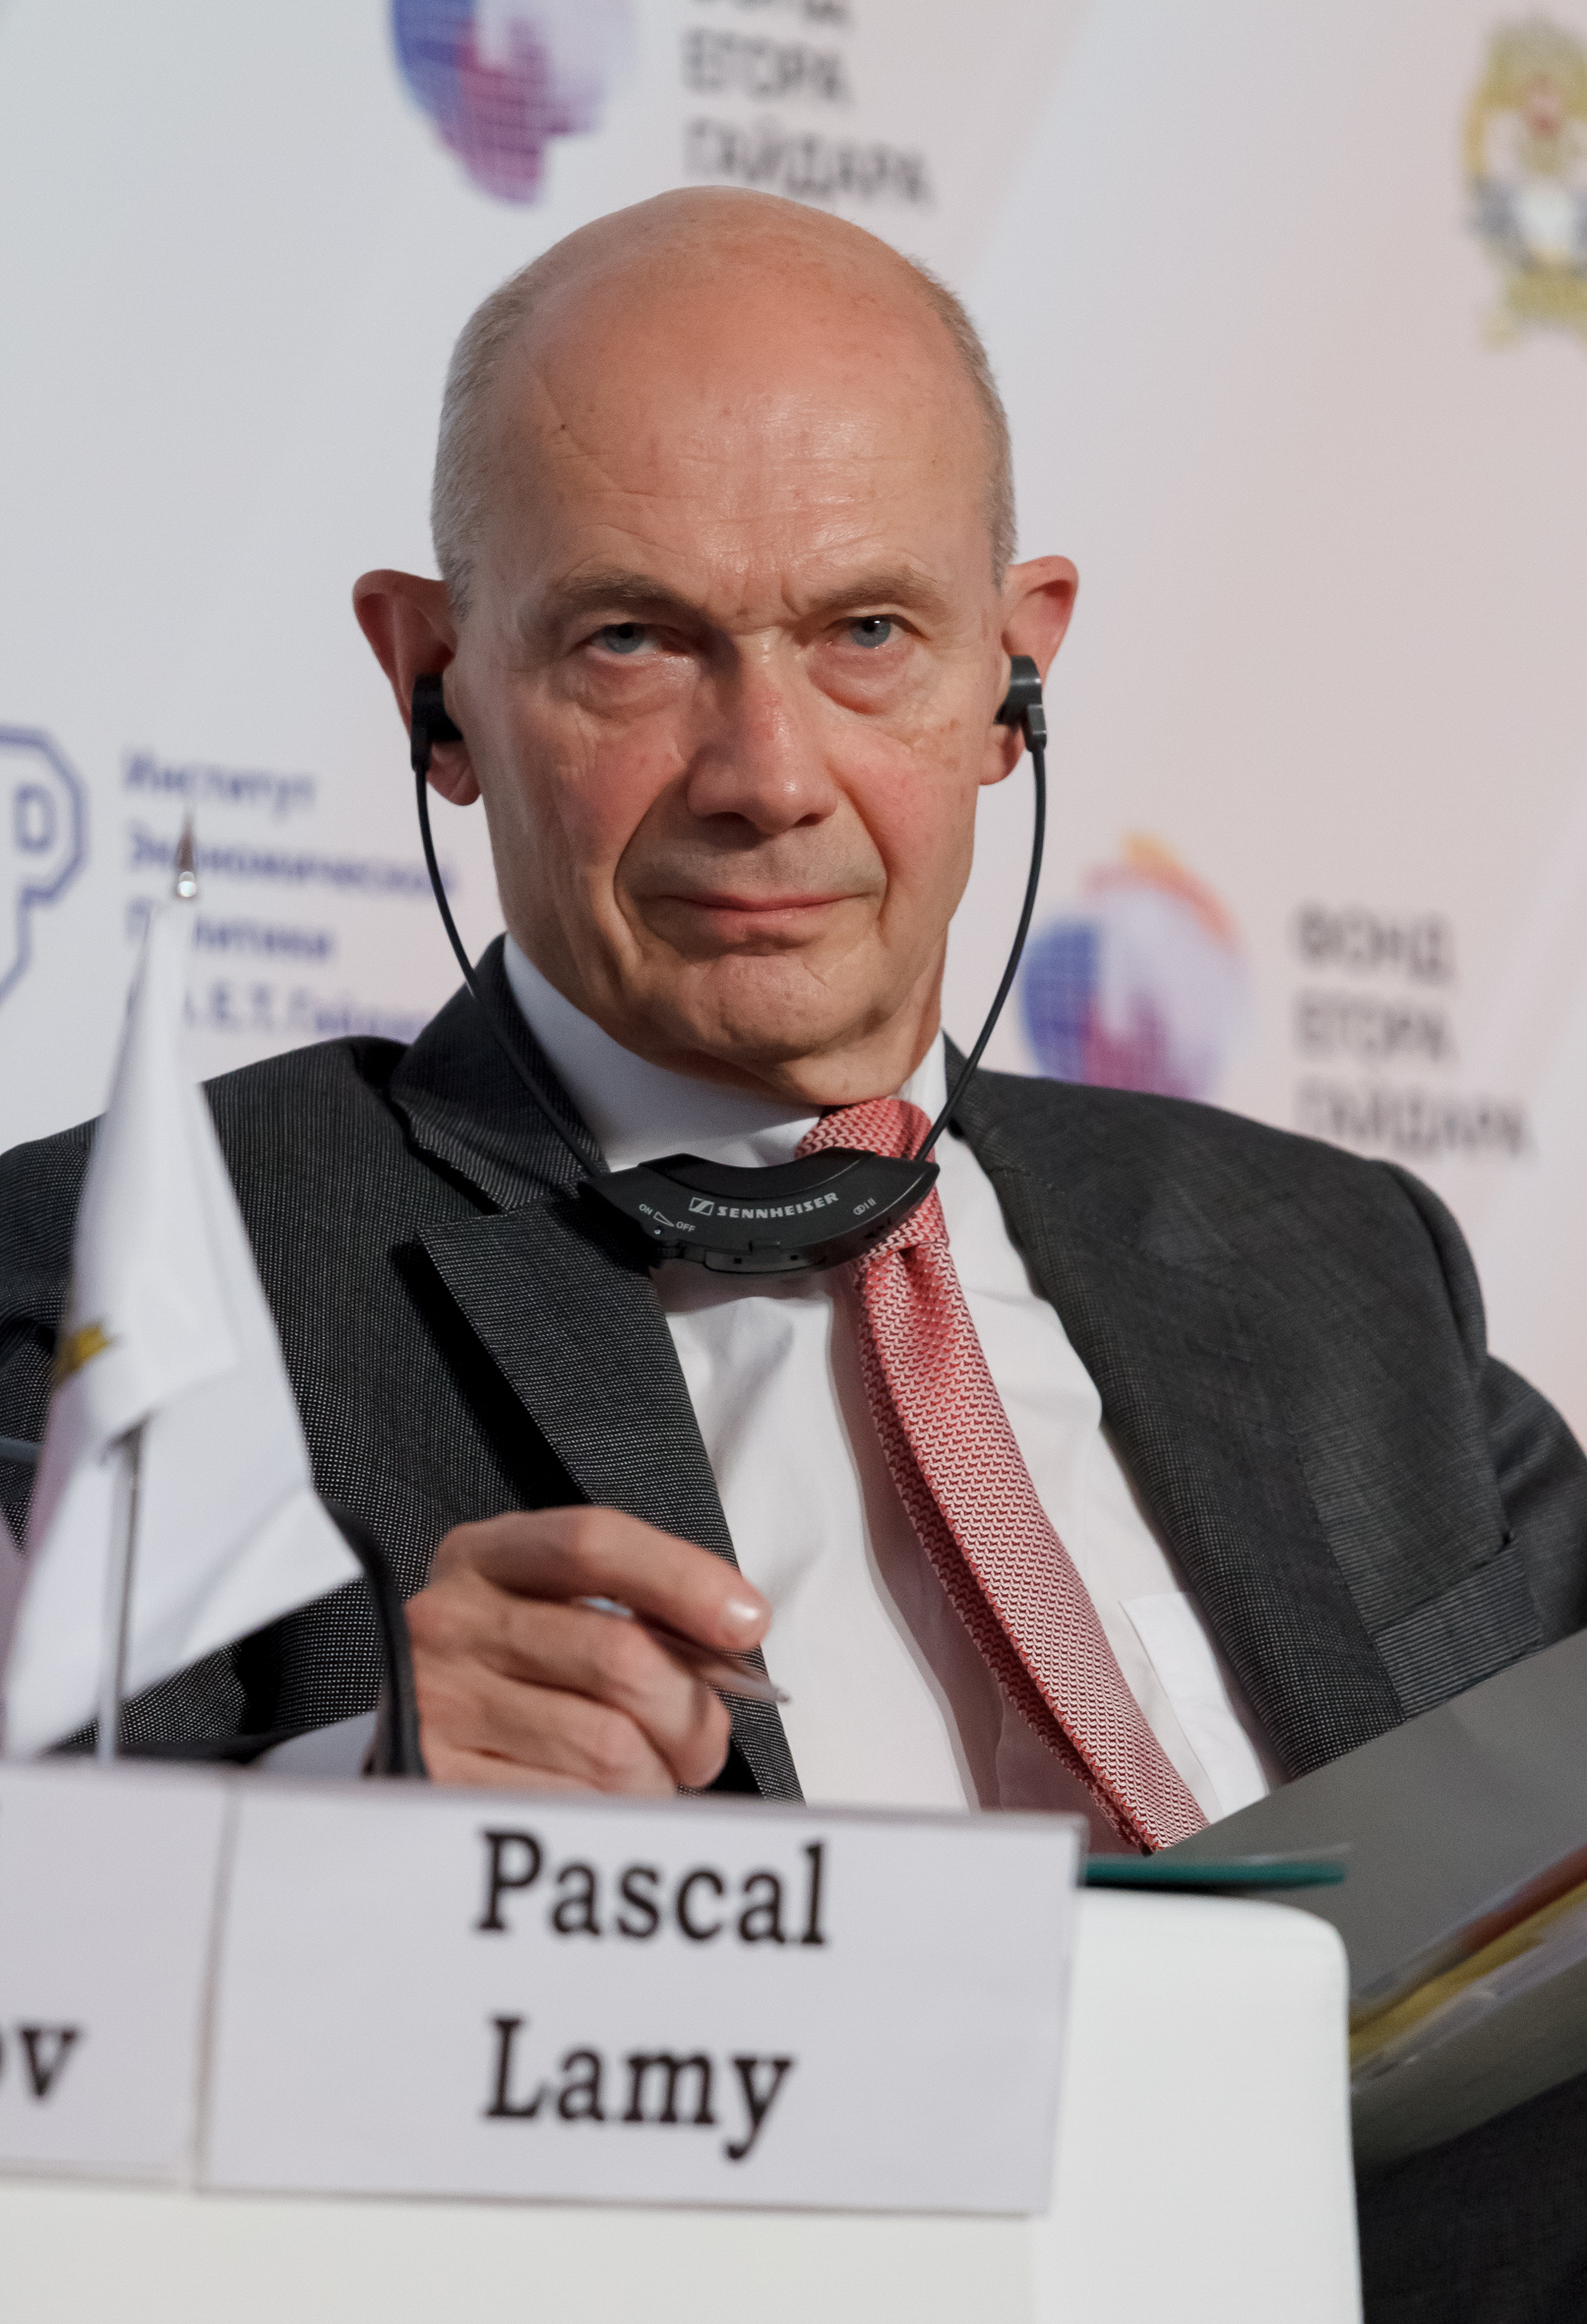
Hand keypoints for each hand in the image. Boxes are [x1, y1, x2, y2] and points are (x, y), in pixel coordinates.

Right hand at [406, 1507, 769, 1792]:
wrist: (418, 1736)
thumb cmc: (516, 1669)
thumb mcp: (556, 1608)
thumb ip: (642, 1609)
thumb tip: (737, 1633)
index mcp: (489, 1557)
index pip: (594, 1544)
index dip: (683, 1579)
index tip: (747, 1621)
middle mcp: (452, 1620)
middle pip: (621, 1657)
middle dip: (691, 1713)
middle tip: (701, 1744)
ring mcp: (437, 1702)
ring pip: (610, 1747)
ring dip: (656, 1777)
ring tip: (643, 1777)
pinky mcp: (438, 1783)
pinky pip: (574, 1810)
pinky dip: (611, 1818)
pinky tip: (598, 1806)